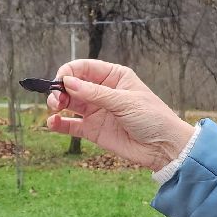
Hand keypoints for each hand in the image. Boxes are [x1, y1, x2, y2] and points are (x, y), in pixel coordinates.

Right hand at [44, 58, 194, 170]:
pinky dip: (59, 123)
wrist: (164, 148)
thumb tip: (68, 82)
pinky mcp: (93, 130)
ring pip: (69, 103)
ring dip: (57, 104)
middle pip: (72, 85)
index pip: (84, 68)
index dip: (68, 73)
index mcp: (114, 76)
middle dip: (60, 90)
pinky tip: (52, 123)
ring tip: (55, 109)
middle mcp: (102, 91)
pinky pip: (70, 125)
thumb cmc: (152, 118)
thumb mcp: (125, 102)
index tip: (61, 83)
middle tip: (56, 101)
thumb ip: (95, 93)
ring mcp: (96, 111)